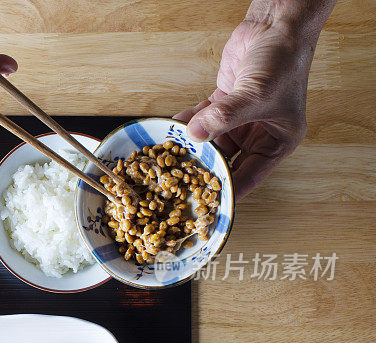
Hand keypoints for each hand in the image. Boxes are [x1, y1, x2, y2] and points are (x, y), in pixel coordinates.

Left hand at [175, 19, 316, 197]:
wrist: (275, 26)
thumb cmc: (283, 61)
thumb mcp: (255, 95)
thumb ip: (224, 116)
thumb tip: (196, 134)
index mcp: (278, 142)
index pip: (250, 176)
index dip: (228, 190)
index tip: (207, 204)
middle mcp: (258, 134)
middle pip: (227, 161)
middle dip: (204, 169)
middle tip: (180, 184)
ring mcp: (239, 119)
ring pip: (211, 141)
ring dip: (192, 146)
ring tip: (170, 159)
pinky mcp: (223, 103)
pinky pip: (202, 119)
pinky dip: (187, 123)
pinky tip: (171, 130)